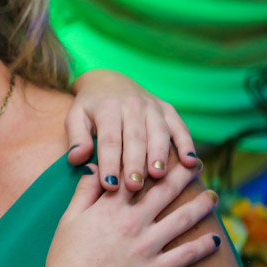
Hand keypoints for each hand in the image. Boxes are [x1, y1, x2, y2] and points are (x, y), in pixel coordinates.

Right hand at [38, 162, 219, 266]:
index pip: (137, 175)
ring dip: (202, 206)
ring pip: (182, 219)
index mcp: (110, 208)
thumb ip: (84, 191)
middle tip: (200, 165)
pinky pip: (185, 256)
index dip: (154, 160)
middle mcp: (132, 223)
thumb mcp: (68, 220)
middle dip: (185, 174)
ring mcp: (145, 247)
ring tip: (213, 196)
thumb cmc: (64, 259)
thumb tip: (94, 166)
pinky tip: (216, 240)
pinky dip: (203, 247)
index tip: (168, 151)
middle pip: (165, 191)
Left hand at [66, 69, 197, 191]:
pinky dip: (187, 144)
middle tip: (134, 186)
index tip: (109, 185)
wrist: (109, 81)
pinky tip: (191, 163)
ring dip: (159, 154)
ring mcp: (153, 106)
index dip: (109, 163)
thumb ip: (76, 138)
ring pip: (158, 132)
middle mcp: (132, 105)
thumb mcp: (75, 118)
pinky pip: (180, 127)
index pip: (109, 139)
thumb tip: (77, 159)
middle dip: (135, 163)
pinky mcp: (168, 110)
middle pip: (135, 137)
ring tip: (158, 175)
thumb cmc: (90, 108)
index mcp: (107, 108)